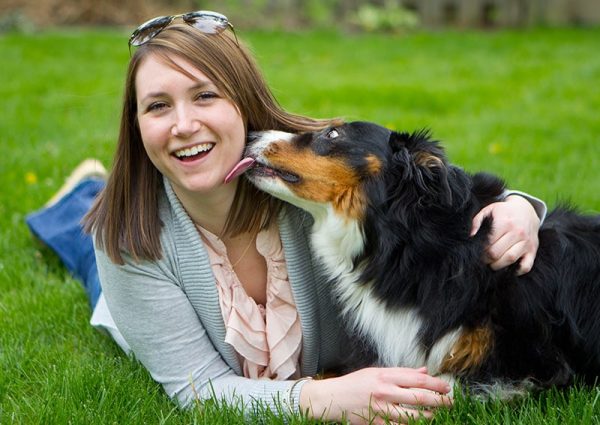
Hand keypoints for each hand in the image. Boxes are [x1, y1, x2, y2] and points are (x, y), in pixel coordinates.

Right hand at [299, 367, 451, 423]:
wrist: (333, 398)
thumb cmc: (355, 383)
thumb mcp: (377, 372)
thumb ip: (402, 373)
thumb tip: (424, 372)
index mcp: (385, 376)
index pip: (417, 379)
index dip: (435, 384)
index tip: (446, 387)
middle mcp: (385, 391)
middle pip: (418, 397)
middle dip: (438, 400)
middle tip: (449, 402)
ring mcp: (381, 409)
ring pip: (412, 416)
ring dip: (428, 416)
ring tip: (436, 415)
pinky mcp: (377, 423)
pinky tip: (417, 424)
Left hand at [471, 195, 539, 274]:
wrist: (526, 209)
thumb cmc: (504, 212)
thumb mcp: (489, 210)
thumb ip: (477, 222)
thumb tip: (471, 237)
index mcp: (505, 223)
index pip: (488, 244)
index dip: (480, 251)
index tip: (477, 252)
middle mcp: (517, 232)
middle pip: (496, 253)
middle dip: (486, 259)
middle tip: (483, 259)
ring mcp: (527, 242)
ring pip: (510, 259)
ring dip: (498, 265)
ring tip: (492, 263)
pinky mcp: (533, 250)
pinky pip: (526, 266)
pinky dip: (516, 271)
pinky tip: (508, 268)